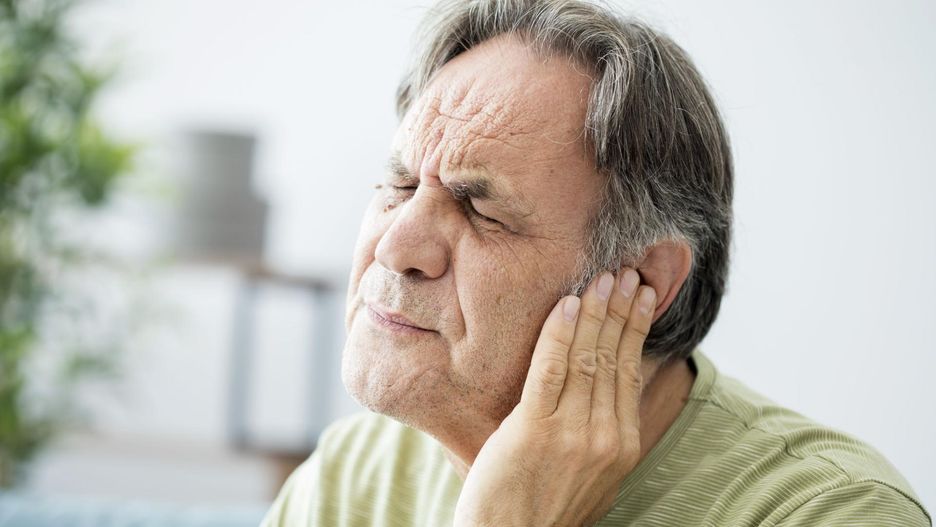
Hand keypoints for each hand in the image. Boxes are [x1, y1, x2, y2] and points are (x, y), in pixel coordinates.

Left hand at [452, 267, 656, 526]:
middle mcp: (605, 436)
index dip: (634, 328)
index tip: (640, 296)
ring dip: (596, 312)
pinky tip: (568, 305)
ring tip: (603, 278)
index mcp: (622, 445)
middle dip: (621, 310)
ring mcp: (572, 433)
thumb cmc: (544, 508)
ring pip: (588, 358)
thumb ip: (604, 433)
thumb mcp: (593, 475)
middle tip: (625, 272)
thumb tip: (613, 389)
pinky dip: (561, 334)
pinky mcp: (535, 430)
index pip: (630, 371)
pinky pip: (551, 371)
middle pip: (614, 357)